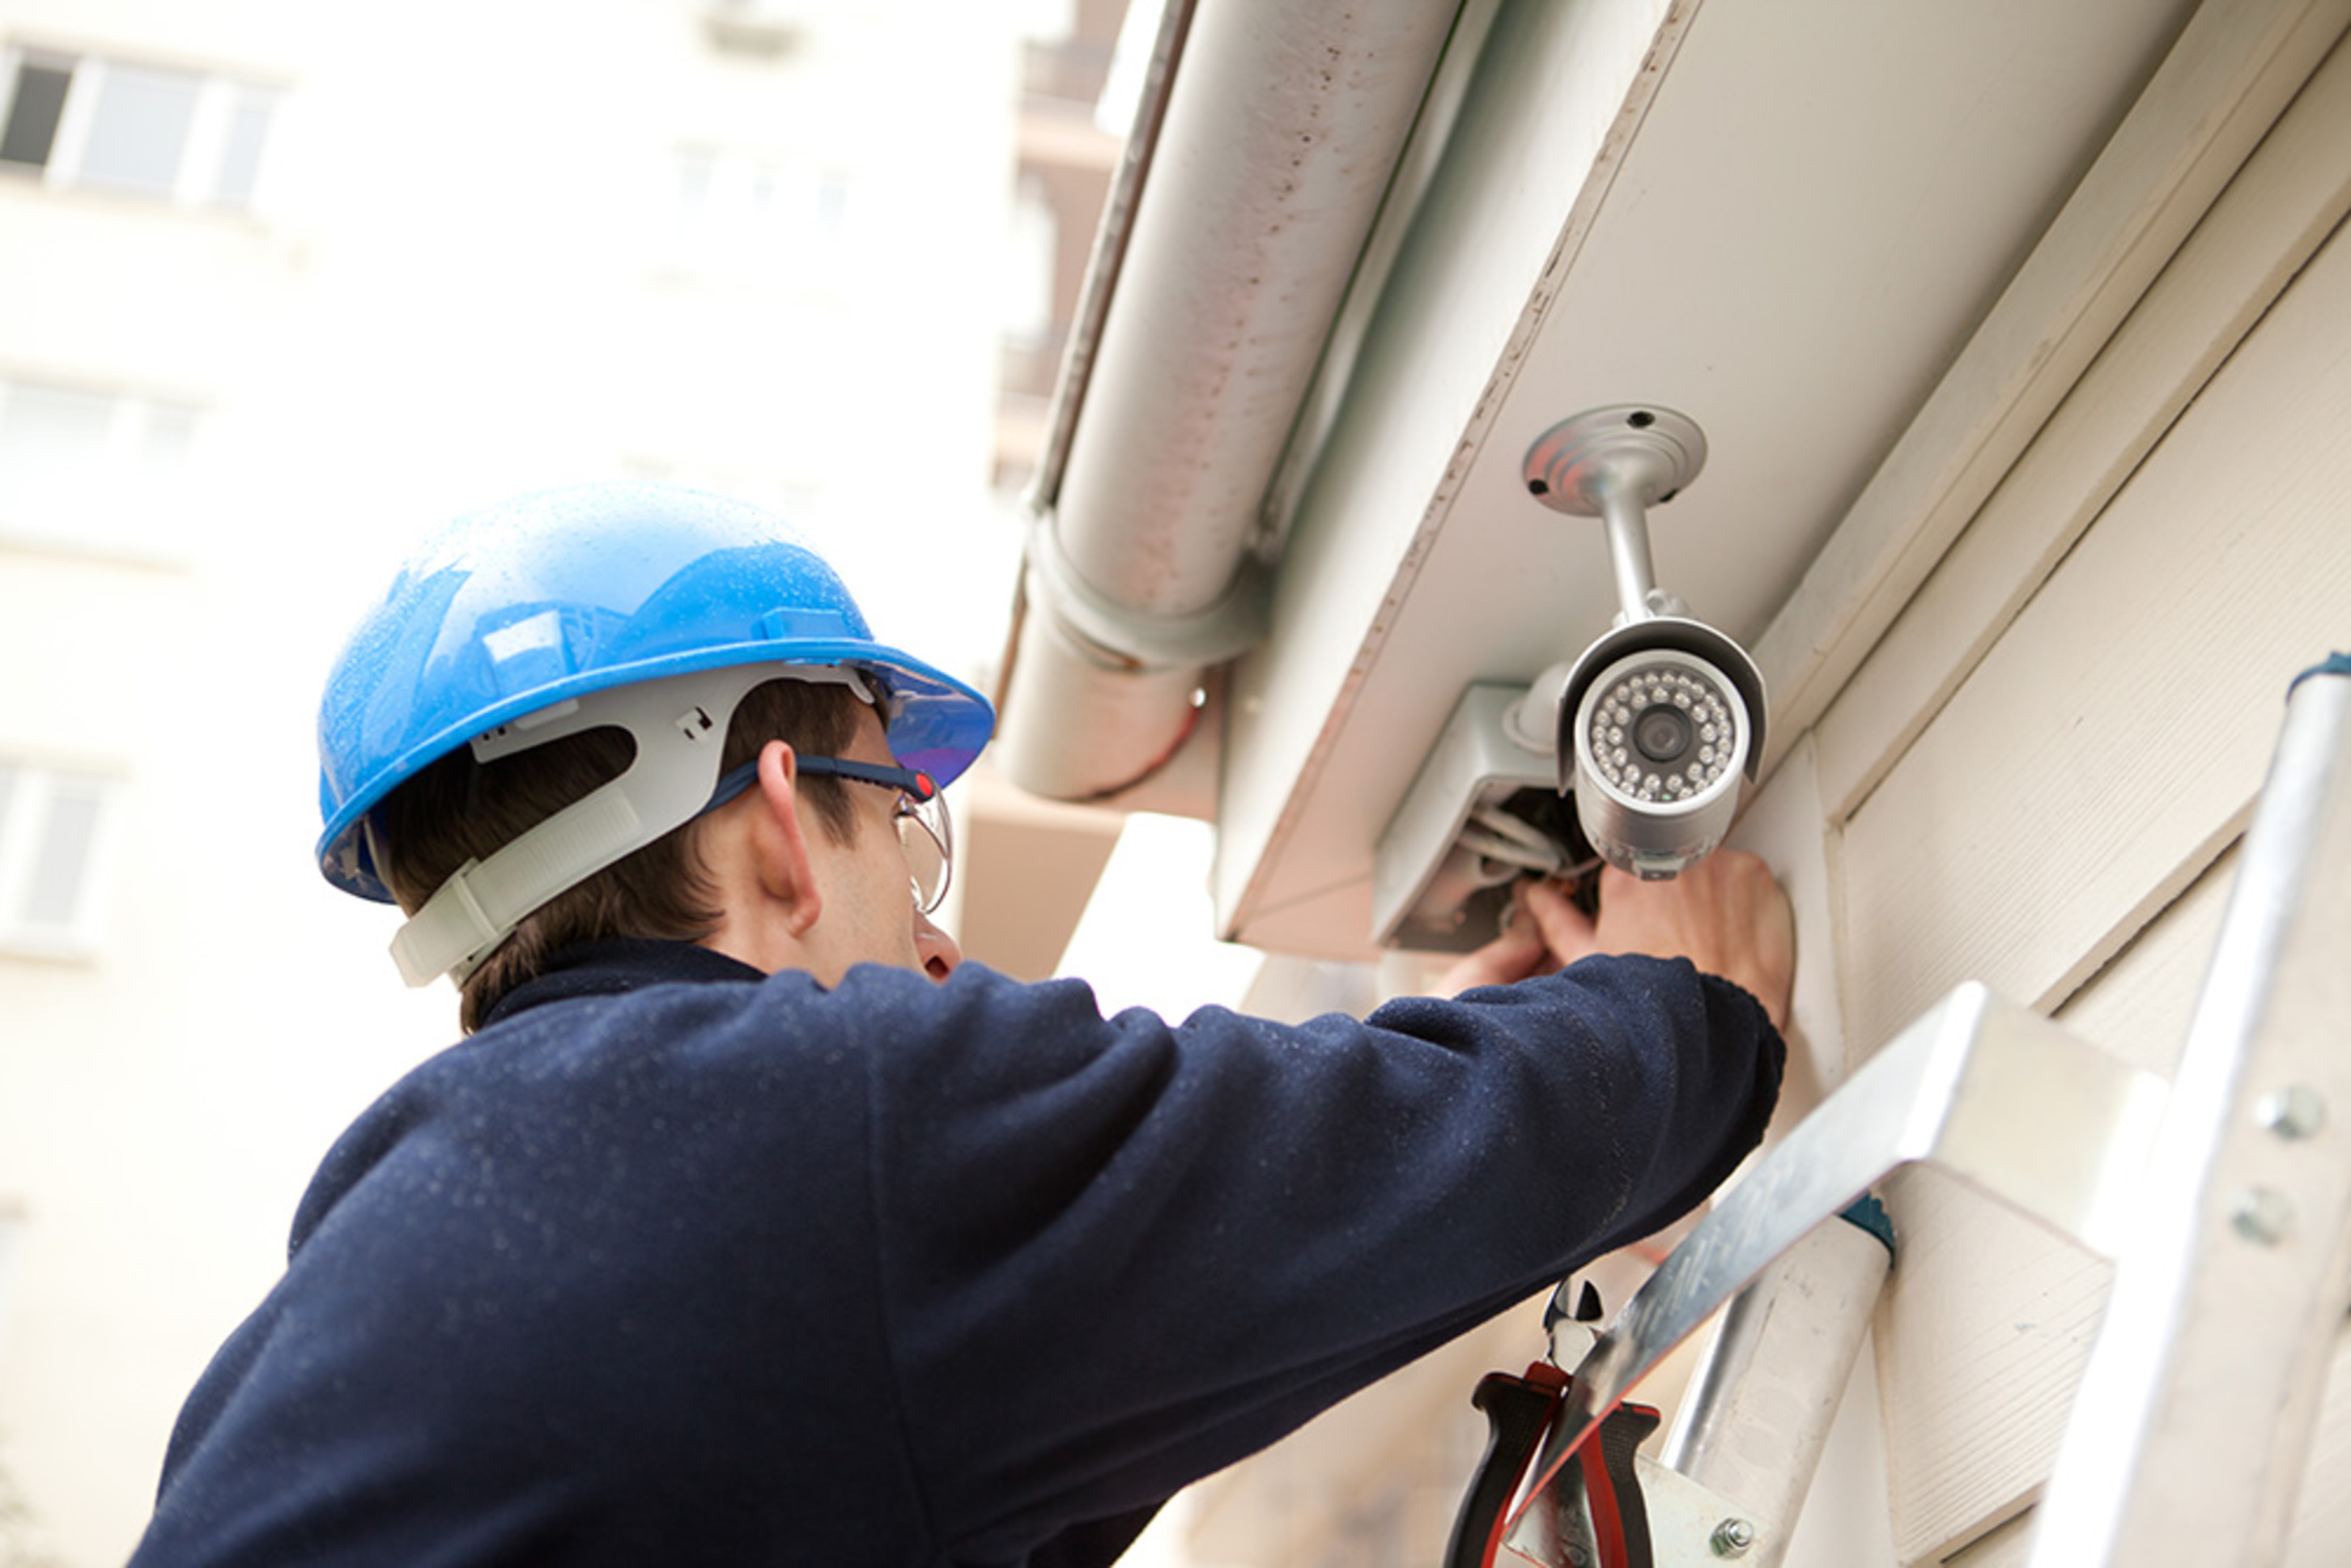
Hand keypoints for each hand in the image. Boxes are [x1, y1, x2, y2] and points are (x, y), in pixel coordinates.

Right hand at [1439, 852, 1793, 1029]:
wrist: (1717, 1022)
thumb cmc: (1656, 1001)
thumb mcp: (1591, 961)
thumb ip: (1558, 920)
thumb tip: (1536, 899)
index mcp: (1625, 874)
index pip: (1630, 866)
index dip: (1640, 899)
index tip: (1648, 920)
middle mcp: (1668, 857)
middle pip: (1670, 862)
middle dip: (1675, 893)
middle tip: (1678, 935)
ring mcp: (1715, 861)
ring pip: (1710, 868)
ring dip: (1711, 895)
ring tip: (1708, 938)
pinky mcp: (1753, 872)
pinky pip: (1748, 877)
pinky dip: (1747, 900)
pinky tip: (1735, 934)